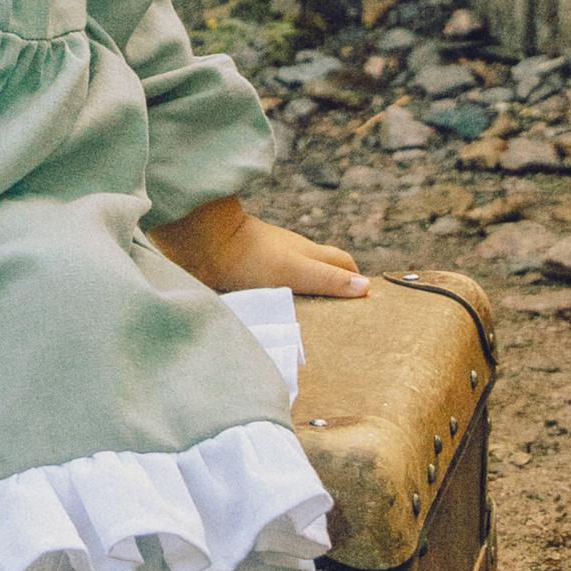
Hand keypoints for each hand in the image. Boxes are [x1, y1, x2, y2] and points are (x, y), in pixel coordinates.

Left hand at [148, 194, 367, 299]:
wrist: (199, 243)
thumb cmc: (248, 255)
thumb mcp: (294, 271)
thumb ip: (328, 279)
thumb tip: (366, 289)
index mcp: (306, 253)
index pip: (342, 264)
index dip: (358, 279)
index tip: (370, 302)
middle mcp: (289, 255)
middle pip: (321, 269)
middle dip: (337, 287)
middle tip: (346, 316)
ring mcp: (265, 263)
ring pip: (295, 279)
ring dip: (307, 297)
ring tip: (313, 327)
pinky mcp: (244, 273)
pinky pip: (270, 289)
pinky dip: (281, 301)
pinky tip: (276, 319)